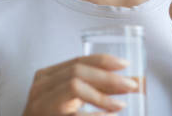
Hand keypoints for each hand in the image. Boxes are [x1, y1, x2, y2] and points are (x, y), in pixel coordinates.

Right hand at [23, 54, 138, 115]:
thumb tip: (129, 83)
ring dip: (102, 96)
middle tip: (131, 85)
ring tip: (121, 105)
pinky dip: (95, 115)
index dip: (103, 60)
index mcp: (47, 76)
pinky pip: (75, 114)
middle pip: (78, 71)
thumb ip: (94, 88)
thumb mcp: (71, 99)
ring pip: (74, 86)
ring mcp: (41, 104)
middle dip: (108, 77)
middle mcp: (41, 88)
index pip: (78, 61)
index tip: (125, 64)